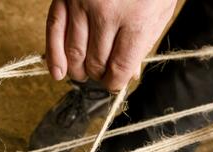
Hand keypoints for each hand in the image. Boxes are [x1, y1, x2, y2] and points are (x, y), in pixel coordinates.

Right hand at [46, 0, 176, 90]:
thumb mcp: (159, 9)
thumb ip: (144, 42)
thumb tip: (128, 74)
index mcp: (137, 20)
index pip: (120, 67)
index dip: (115, 82)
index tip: (114, 83)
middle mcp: (108, 14)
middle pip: (96, 62)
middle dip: (98, 75)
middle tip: (100, 76)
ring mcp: (83, 4)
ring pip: (75, 52)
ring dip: (78, 70)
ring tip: (82, 74)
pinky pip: (55, 30)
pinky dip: (53, 55)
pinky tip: (57, 72)